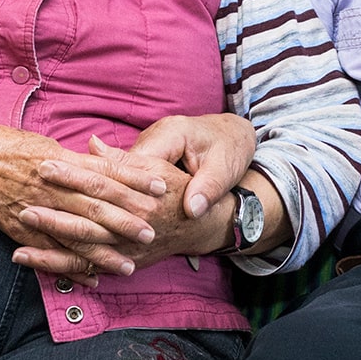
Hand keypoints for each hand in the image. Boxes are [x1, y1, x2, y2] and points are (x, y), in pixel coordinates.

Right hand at [0, 101, 169, 281]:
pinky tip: (91, 280)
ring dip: (103, 253)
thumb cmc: (4, 145)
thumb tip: (105, 160)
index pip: (103, 172)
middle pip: (94, 207)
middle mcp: (48, 189)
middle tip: (153, 230)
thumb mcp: (43, 143)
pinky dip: (70, 267)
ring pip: (73, 236)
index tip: (160, 185)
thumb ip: (75, 158)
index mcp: (57, 162)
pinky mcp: (18, 230)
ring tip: (129, 266)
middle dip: (125, 221)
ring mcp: (33, 212)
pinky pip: (48, 253)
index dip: (133, 180)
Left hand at [14, 137, 232, 277]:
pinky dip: (58, 266)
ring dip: (50, 248)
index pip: (99, 182)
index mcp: (138, 196)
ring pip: (84, 251)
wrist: (203, 223)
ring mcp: (126, 249)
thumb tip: (92, 144)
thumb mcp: (155, 166)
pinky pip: (86, 268)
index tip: (44, 164)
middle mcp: (132, 226)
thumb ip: (121, 159)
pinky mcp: (122, 263)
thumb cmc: (175, 189)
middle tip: (22, 204)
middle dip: (53, 214)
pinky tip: (31, 260)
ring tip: (18, 243)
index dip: (71, 174)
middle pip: (88, 220)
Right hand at [128, 114, 256, 218]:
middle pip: (128, 168)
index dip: (137, 190)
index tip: (143, 218)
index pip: (139, 162)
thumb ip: (208, 188)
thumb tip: (191, 212)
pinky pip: (136, 176)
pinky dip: (139, 194)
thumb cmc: (231, 148)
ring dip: (131, 197)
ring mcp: (148, 145)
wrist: (233, 134)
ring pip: (128, 174)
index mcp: (170, 133)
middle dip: (130, 196)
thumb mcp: (225, 169)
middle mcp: (152, 136)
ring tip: (136, 225)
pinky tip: (143, 216)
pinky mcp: (149, 156)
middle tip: (139, 226)